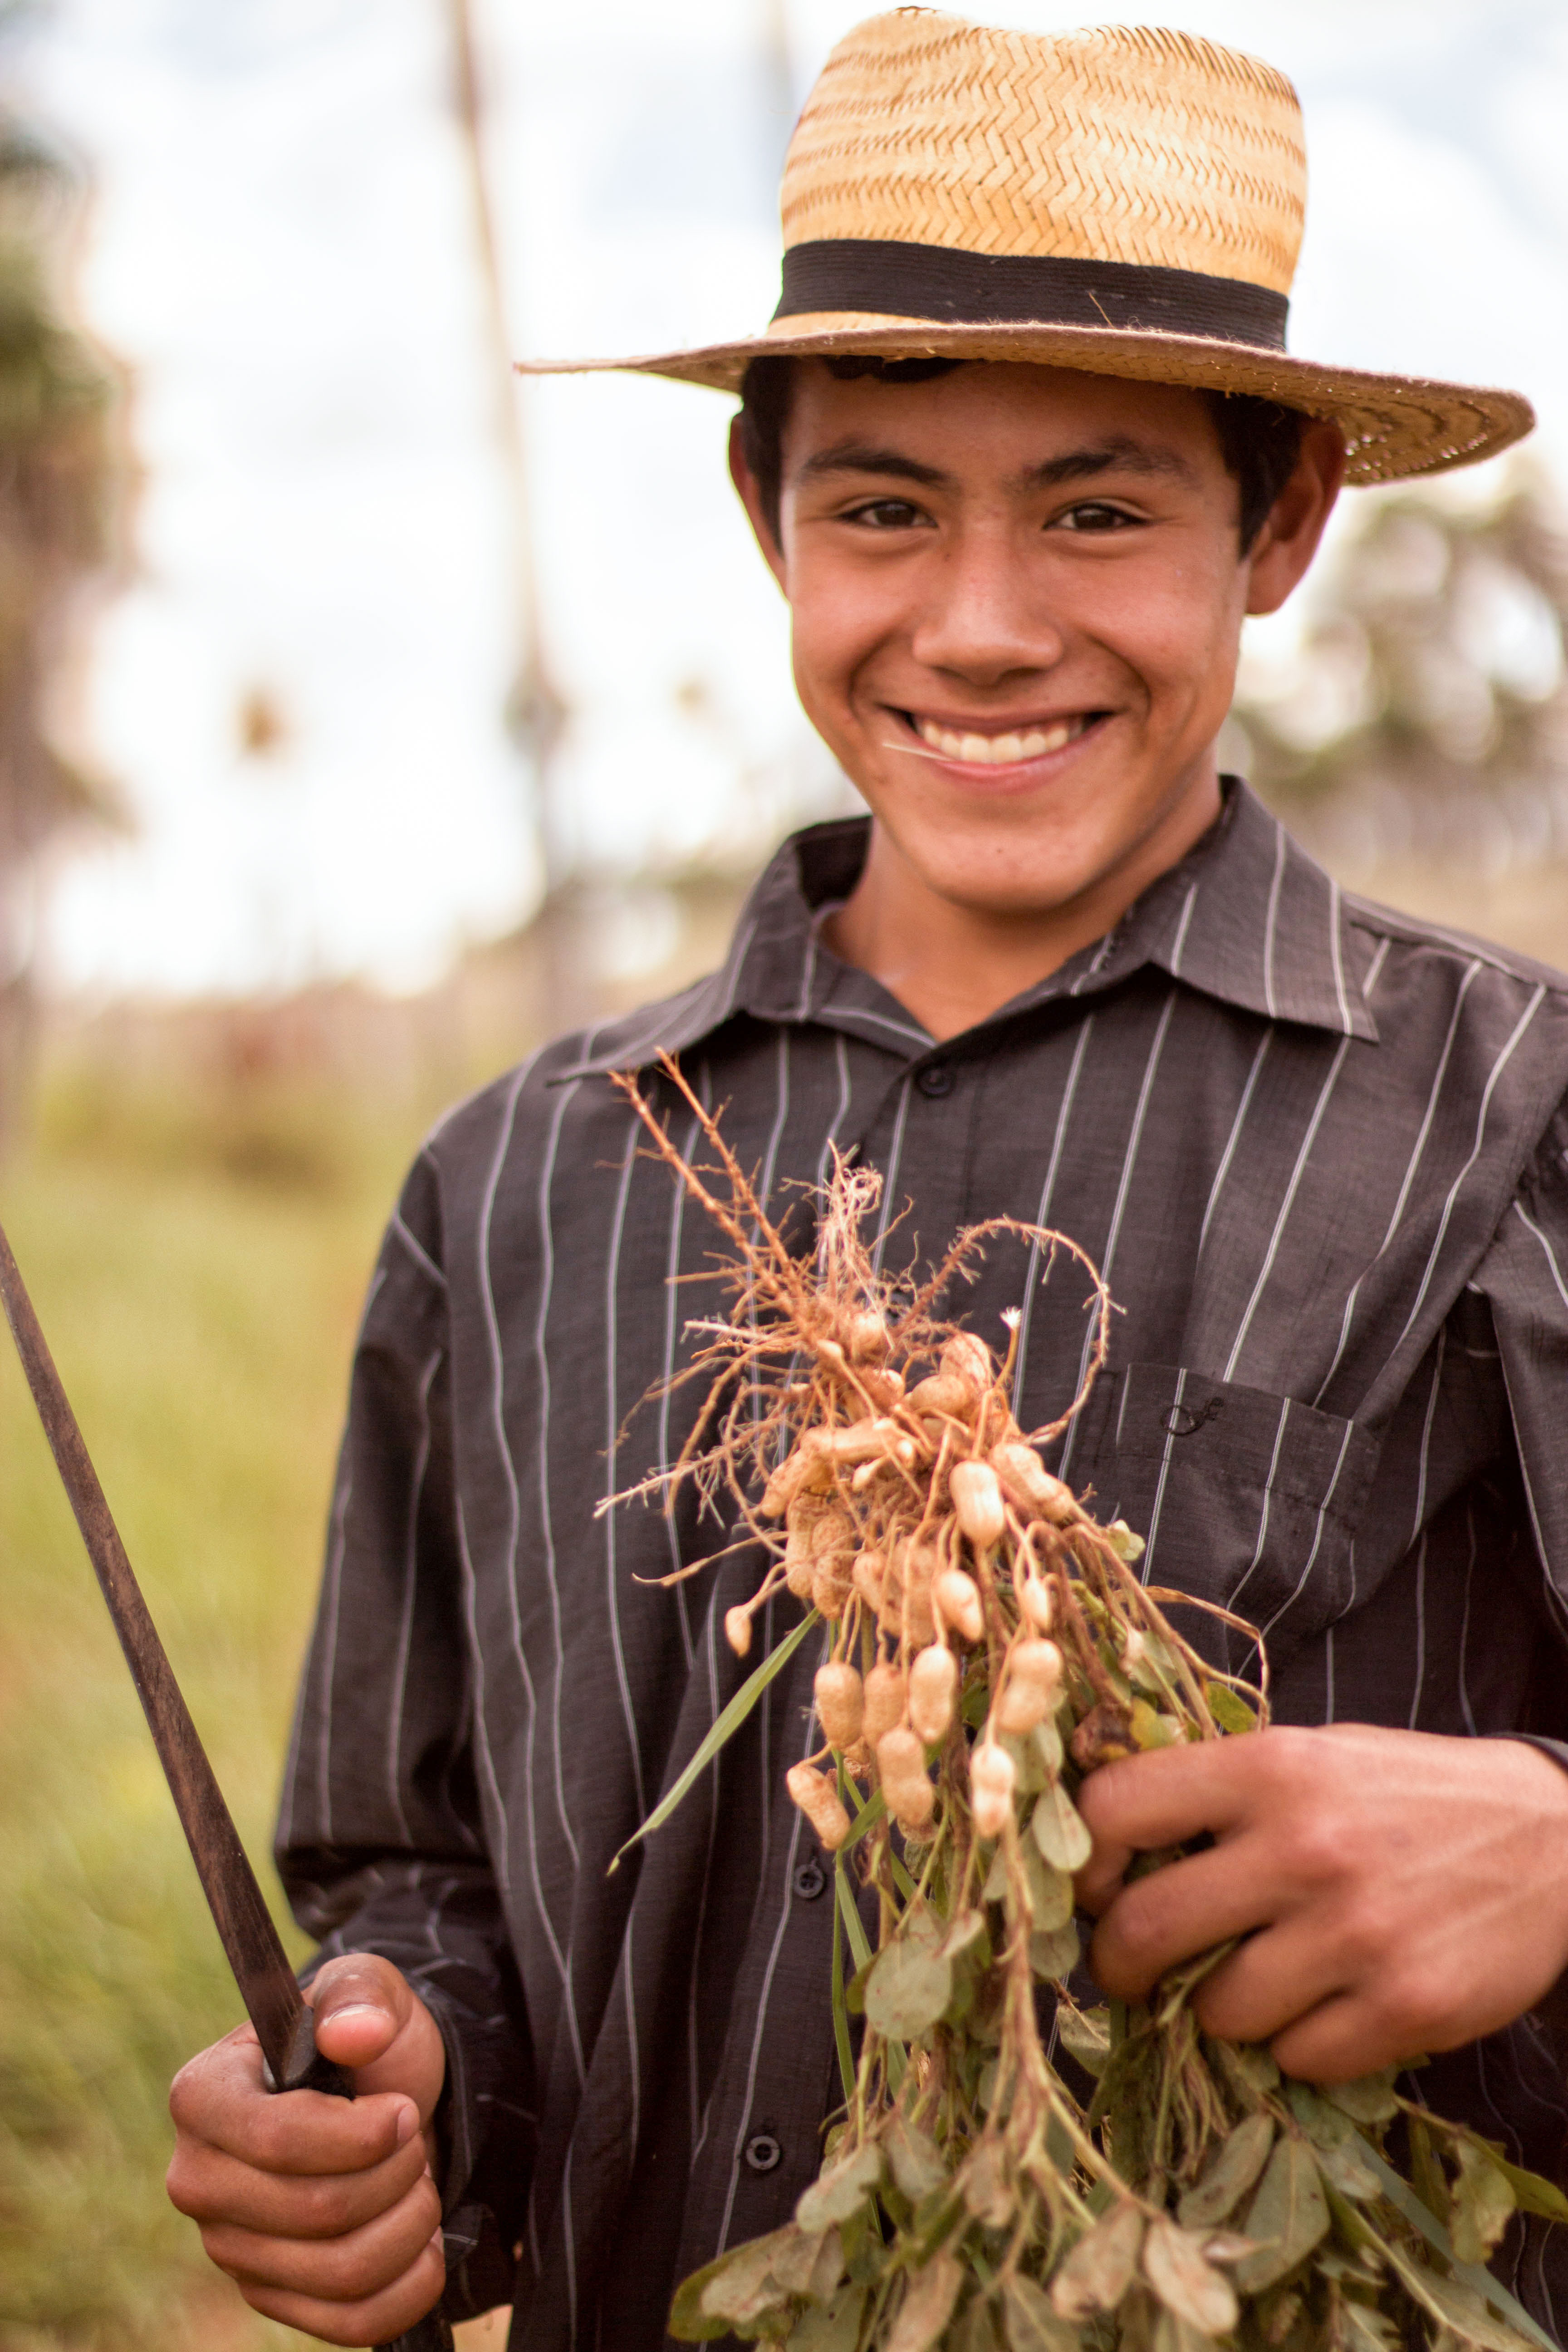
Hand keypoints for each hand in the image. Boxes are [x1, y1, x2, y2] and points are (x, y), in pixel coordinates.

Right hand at [167, 1953, 447, 2346]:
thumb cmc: (364, 2044)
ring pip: (339, 2271)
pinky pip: (350, 2321)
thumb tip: (354, 2032)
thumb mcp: (371, 1991)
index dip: (356, 2135)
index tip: (403, 2112)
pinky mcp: (270, 2296)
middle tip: (414, 2138)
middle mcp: (199, 2179)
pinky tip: (423, 2241)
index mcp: (202, 2096)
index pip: (274, 2141)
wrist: (384, 2104)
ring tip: (419, 2182)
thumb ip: (361, 1996)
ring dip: (409, 2223)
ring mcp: (229, 2248)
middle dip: (394, 2174)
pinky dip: (410, 2283)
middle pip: (314, 2211)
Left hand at [1075, 1724, 1567, 2082]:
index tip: (1095, 1889)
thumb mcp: (1308, 1756)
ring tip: (1249, 1981)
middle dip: (1117, 1964)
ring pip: (1219, 2012)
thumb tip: (1103, 1851)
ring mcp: (1357, 1933)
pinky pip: (1297, 2059)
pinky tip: (1323, 2006)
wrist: (1551, 1836)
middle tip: (1127, 1971)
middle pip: (1147, 1929)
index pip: (1116, 1811)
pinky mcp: (1407, 2006)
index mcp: (1270, 1767)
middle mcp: (1305, 1847)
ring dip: (1217, 2010)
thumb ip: (1215, 1793)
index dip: (1084, 1862)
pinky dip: (1295, 2045)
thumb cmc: (1402, 1794)